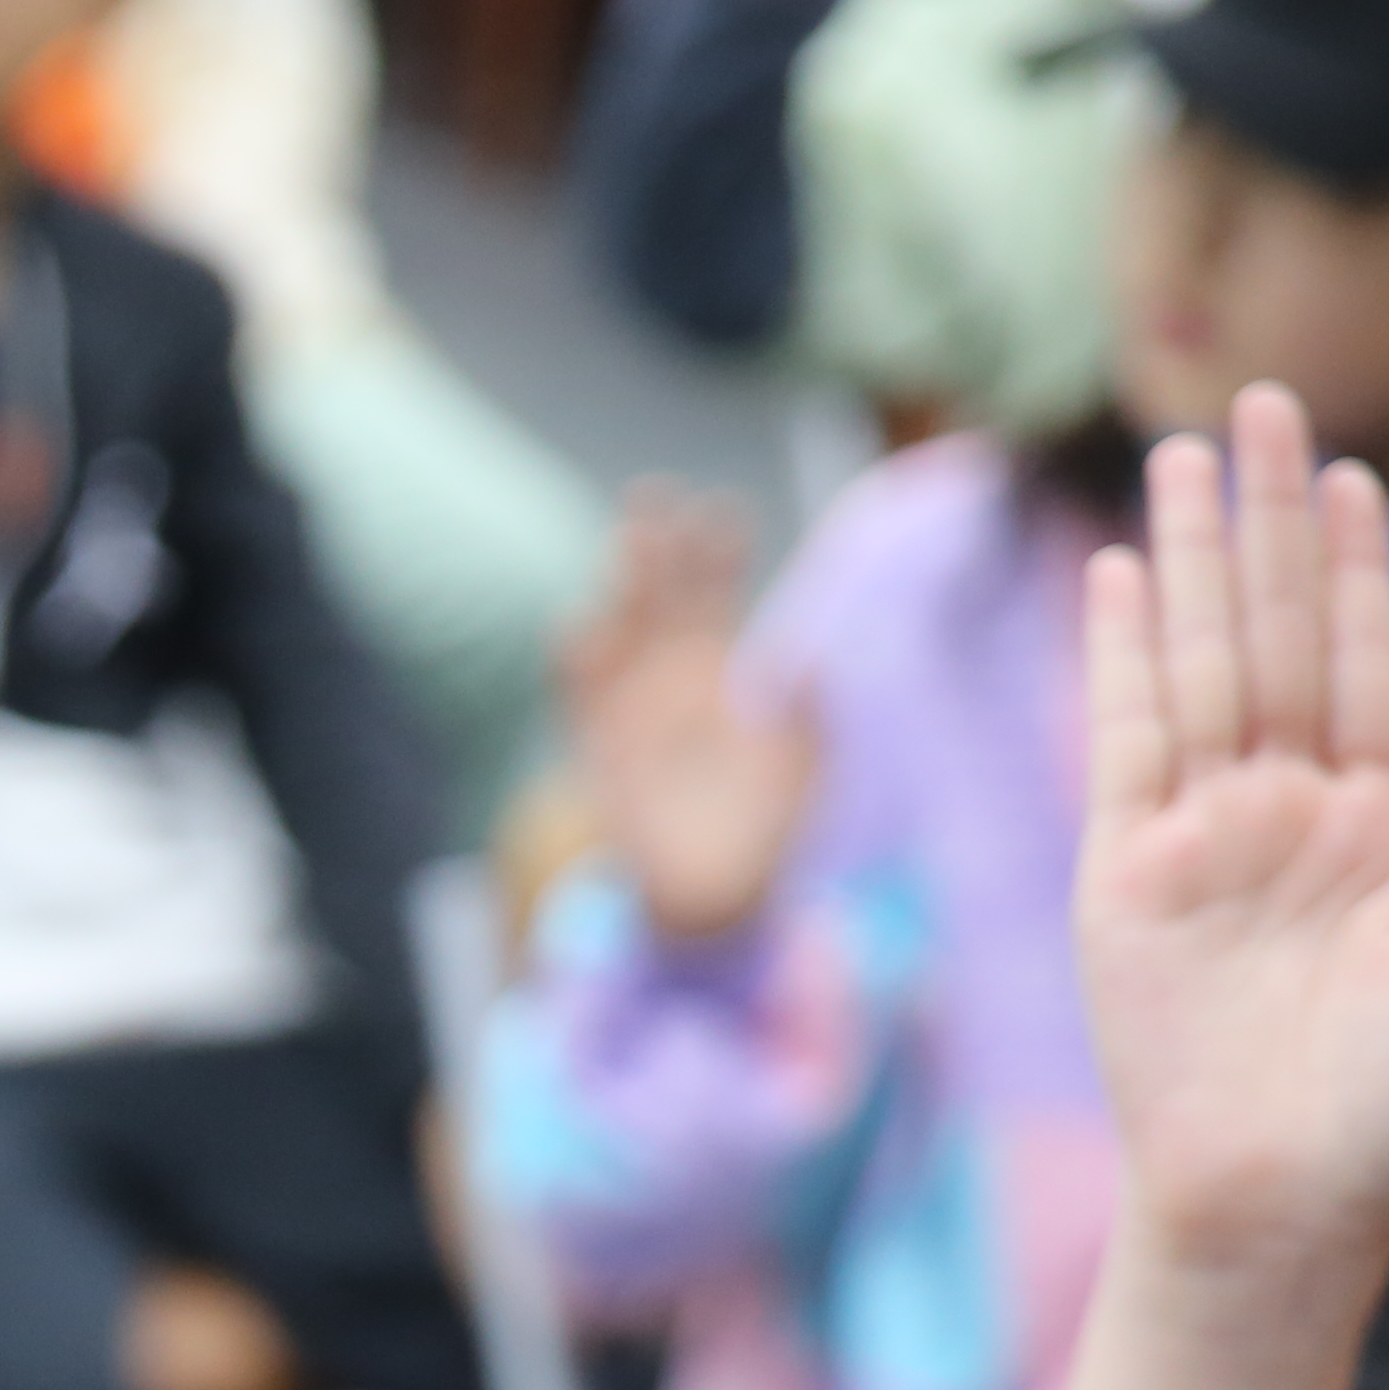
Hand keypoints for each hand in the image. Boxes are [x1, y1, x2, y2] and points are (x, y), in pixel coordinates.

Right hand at [559, 482, 820, 945]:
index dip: (716, 552)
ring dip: (619, 589)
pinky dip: (576, 665)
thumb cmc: (770, 826)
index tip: (722, 509)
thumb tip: (812, 661)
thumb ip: (812, 715)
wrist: (721, 895)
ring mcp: (631, 711)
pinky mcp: (600, 751)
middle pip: (659, 596)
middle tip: (655, 494)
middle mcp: (670, 680)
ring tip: (625, 545)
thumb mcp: (807, 765)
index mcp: (721, 671)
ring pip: (619, 632)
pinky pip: (581, 700)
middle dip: (656, 546)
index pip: (714, 595)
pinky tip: (579, 629)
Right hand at [1073, 382, 1388, 1292]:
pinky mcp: (1126, 878)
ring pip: (1198, 665)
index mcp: (1378, 830)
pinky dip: (1119, 658)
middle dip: (1268, 519)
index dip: (1357, 570)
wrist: (1284, 1206)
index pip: (1363, 666)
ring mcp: (1199, 840)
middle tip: (1265, 401)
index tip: (1355, 474)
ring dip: (1190, 559)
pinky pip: (1122, 745)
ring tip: (1187, 453)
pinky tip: (1116, 579)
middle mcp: (1285, 816)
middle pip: (1273, 635)